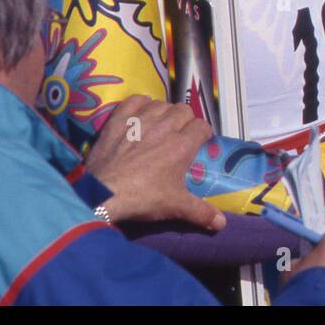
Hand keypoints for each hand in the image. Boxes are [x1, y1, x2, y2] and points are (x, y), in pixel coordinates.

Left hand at [83, 95, 224, 230]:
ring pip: (161, 104)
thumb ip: (201, 212)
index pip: (202, 126)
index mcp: (182, 145)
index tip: (200, 142)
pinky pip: (134, 100)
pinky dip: (140, 103)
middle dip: (186, 120)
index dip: (203, 133)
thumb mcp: (175, 207)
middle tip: (180, 135)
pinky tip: (141, 110)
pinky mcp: (119, 120)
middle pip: (183, 110)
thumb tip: (221, 224)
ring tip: (161, 124)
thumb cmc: (142, 198)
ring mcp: (140, 121)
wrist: (103, 194)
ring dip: (164, 112)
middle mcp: (164, 127)